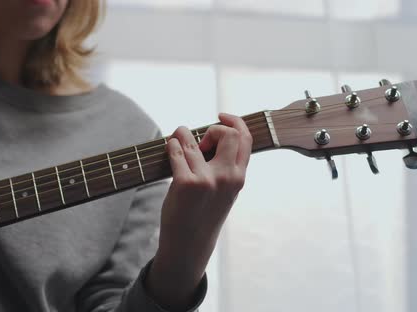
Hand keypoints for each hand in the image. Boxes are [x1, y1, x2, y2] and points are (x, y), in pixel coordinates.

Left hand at [146, 113, 252, 309]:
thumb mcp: (226, 190)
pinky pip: (177, 151)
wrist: (189, 242)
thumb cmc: (204, 213)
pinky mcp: (186, 183)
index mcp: (239, 177)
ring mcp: (206, 179)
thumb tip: (211, 136)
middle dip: (212, 129)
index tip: (220, 116)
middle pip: (228, 133)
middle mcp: (227, 177)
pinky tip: (170, 147)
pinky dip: (171, 144)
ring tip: (177, 141)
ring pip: (194, 140)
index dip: (234, 121)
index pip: (246, 138)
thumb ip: (227, 166)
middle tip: (200, 142)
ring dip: (182, 134)